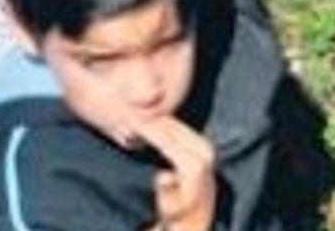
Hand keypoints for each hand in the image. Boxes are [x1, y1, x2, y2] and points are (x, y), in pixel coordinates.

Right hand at [135, 115, 216, 230]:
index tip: (128, 126)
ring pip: (175, 124)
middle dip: (149, 122)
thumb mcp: (168, 206)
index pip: (165, 137)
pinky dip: (163, 124)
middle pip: (171, 127)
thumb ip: (165, 189)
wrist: (195, 215)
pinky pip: (180, 127)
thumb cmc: (175, 211)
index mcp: (193, 164)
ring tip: (136, 122)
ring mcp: (206, 147)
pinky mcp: (204, 145)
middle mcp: (204, 152)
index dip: (145, 129)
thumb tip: (164, 176)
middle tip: (128, 120)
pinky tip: (149, 127)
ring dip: (155, 121)